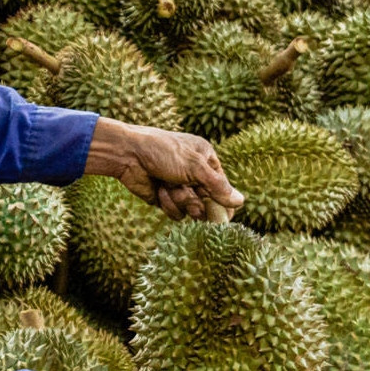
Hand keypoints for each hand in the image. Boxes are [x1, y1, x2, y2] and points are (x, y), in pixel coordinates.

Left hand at [84, 118, 244, 220]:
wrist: (128, 155)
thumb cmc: (163, 152)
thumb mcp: (194, 166)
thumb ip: (218, 186)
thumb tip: (241, 202)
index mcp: (206, 160)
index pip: (224, 188)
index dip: (224, 203)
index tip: (223, 218)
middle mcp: (195, 175)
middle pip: (209, 202)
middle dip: (199, 202)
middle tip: (192, 200)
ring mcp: (181, 188)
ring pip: (193, 210)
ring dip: (181, 201)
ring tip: (170, 186)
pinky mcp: (166, 199)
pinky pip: (176, 213)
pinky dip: (169, 204)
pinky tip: (159, 190)